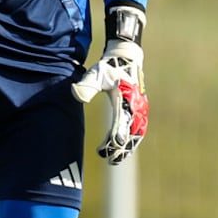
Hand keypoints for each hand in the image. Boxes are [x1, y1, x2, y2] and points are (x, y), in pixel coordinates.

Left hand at [71, 4, 148, 164]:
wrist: (126, 57)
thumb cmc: (109, 66)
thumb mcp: (95, 73)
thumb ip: (87, 85)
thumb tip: (77, 96)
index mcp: (125, 98)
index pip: (121, 124)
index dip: (114, 139)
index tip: (105, 150)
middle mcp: (136, 105)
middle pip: (131, 133)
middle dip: (121, 148)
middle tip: (108, 160)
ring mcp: (141, 107)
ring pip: (137, 133)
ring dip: (128, 147)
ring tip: (115, 159)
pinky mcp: (141, 108)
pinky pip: (139, 128)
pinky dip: (133, 140)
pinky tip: (124, 148)